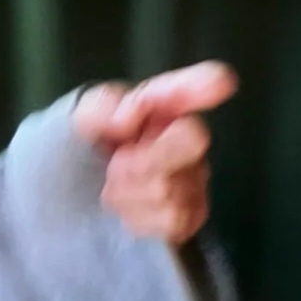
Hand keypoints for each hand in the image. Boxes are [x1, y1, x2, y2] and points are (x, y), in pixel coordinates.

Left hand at [72, 61, 237, 244]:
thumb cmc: (84, 148)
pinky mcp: (190, 215)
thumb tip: (125, 119)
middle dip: (146, 157)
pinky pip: (173, 219)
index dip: (198, 84)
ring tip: (113, 187)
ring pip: (173, 188)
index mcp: (155, 105)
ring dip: (129, 193)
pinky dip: (139, 217)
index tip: (220, 81)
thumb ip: (100, 109)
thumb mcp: (80, 120)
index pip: (180, 90)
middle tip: (115, 164)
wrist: (80, 197)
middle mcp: (183, 136)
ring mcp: (193, 177)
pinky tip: (128, 208)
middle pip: (190, 139)